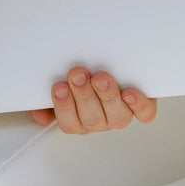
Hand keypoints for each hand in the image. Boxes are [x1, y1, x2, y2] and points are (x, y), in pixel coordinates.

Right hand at [30, 67, 158, 133]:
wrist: (109, 62)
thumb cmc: (80, 75)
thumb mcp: (54, 85)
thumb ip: (41, 100)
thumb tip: (40, 115)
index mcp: (77, 119)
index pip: (69, 123)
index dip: (64, 107)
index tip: (58, 87)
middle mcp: (99, 120)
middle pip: (92, 119)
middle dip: (83, 96)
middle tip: (78, 75)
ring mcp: (120, 114)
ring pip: (117, 117)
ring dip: (107, 97)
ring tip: (100, 78)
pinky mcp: (141, 106)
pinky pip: (144, 113)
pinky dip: (138, 105)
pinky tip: (129, 93)